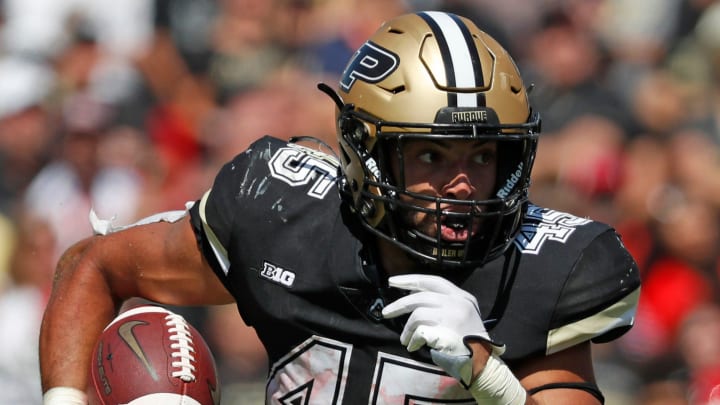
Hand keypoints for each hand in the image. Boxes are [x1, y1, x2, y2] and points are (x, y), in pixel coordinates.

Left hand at [381, 274, 501, 385]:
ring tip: (405, 339)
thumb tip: (412, 298)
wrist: (483, 364)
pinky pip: (419, 332)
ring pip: (417, 314)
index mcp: (462, 296)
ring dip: (407, 329)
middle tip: (385, 312)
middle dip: (399, 305)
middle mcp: (458, 303)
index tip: (392, 282)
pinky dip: (412, 339)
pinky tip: (413, 346)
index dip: (410, 280)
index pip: (432, 281)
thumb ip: (444, 304)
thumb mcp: (463, 314)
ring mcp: (451, 317)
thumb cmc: (469, 341)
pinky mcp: (444, 333)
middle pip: (420, 297)